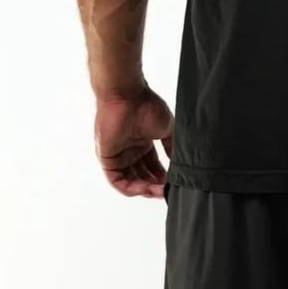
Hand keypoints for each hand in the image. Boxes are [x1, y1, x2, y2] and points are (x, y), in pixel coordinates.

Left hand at [94, 82, 173, 197]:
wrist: (127, 97)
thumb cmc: (146, 105)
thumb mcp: (167, 128)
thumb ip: (172, 146)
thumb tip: (179, 162)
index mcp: (143, 142)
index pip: (152, 166)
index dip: (161, 176)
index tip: (172, 183)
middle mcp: (130, 150)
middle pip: (142, 175)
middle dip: (154, 185)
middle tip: (166, 191)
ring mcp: (119, 156)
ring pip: (130, 181)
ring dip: (145, 188)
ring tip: (158, 191)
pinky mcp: (108, 160)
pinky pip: (118, 180)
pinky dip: (131, 187)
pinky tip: (145, 188)